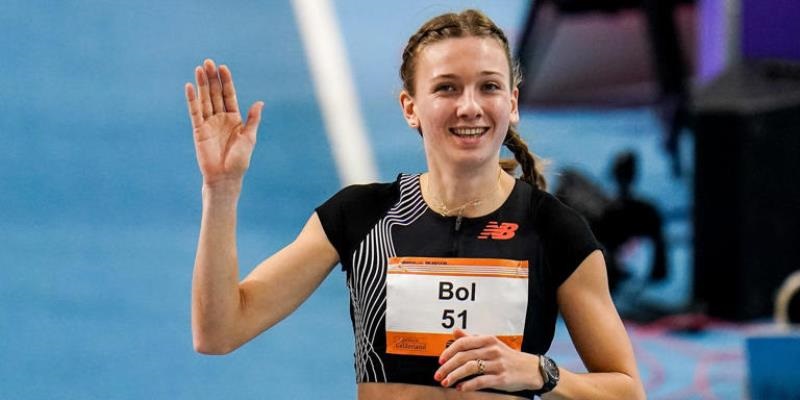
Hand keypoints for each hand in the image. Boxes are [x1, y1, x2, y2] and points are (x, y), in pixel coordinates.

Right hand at [185, 59, 263, 187]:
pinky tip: (189, 87)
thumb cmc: (240, 160)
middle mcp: (220, 118)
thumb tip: (260, 103)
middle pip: (215, 94)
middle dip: (212, 78)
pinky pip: (194, 112)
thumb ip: (253, 120)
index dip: (226, 82)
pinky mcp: (198, 130)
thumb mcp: (249, 138)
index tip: (223, 67)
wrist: (226, 177)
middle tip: (208, 62)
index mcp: (234, 118)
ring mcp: (209, 123)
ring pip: (204, 100)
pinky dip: (192, 100)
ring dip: (201, 85)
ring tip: (199, 68)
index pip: (229, 95)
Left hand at [434, 328, 542, 392]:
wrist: (531, 369)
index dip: (448, 352)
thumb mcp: (491, 344)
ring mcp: (497, 364)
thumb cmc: (508, 357)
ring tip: (446, 382)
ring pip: (470, 368)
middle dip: (447, 367)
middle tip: (438, 375)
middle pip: (463, 357)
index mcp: (488, 340)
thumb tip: (455, 332)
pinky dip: (468, 385)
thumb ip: (472, 338)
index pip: (463, 343)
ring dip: (454, 376)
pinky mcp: (501, 378)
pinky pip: (481, 381)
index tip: (440, 361)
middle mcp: (492, 350)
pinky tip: (460, 388)